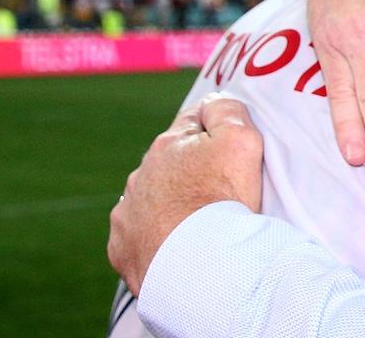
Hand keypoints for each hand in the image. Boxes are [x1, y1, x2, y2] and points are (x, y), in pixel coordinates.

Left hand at [108, 94, 263, 295]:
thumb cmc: (224, 200)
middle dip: (192, 170)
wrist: (197, 264)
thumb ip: (228, 111)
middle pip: (171, 161)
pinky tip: (178, 245)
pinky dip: (157, 236)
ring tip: (201, 223)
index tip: (232, 151)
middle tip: (222, 192)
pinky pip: (140, 235)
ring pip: (151, 198)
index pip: (194, 120)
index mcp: (168, 144)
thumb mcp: (242, 141)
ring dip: (172, 204)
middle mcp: (140, 174)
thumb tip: (213, 100)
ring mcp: (127, 212)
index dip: (217, 131)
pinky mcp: (122, 247)